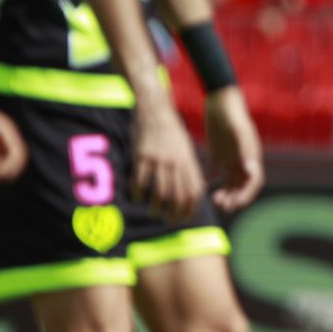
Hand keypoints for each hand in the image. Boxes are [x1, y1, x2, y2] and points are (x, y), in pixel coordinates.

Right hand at [132, 104, 204, 222]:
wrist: (156, 111)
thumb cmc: (172, 132)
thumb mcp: (186, 149)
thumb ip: (189, 168)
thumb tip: (192, 191)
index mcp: (189, 161)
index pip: (194, 191)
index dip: (190, 208)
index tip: (184, 218)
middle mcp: (176, 162)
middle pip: (178, 196)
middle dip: (174, 213)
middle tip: (168, 221)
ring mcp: (159, 160)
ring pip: (160, 192)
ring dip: (157, 207)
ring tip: (154, 212)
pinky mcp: (143, 156)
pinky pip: (140, 181)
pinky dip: (139, 194)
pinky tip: (138, 198)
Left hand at [204, 88, 263, 212]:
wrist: (219, 96)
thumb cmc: (230, 112)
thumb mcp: (238, 130)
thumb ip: (245, 149)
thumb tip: (251, 171)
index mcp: (251, 154)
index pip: (254, 181)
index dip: (247, 195)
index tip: (236, 204)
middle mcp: (243, 157)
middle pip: (242, 184)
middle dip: (234, 197)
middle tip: (220, 203)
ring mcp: (231, 154)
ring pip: (230, 180)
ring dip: (225, 192)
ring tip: (213, 198)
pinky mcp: (219, 151)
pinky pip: (216, 170)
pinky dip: (211, 180)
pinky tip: (203, 184)